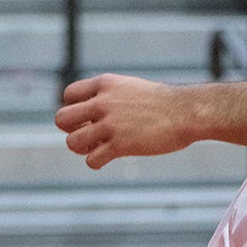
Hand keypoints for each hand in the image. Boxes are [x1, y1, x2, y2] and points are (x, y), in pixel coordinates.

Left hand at [56, 73, 202, 169]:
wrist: (185, 112)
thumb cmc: (160, 102)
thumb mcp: (128, 88)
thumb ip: (107, 95)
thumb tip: (88, 111)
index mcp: (104, 84)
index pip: (68, 95)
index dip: (74, 108)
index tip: (87, 117)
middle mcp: (102, 102)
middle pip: (62, 118)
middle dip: (71, 129)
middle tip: (87, 134)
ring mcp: (111, 124)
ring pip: (72, 142)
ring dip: (82, 148)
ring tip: (96, 147)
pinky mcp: (121, 145)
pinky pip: (92, 160)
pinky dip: (96, 162)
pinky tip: (107, 158)